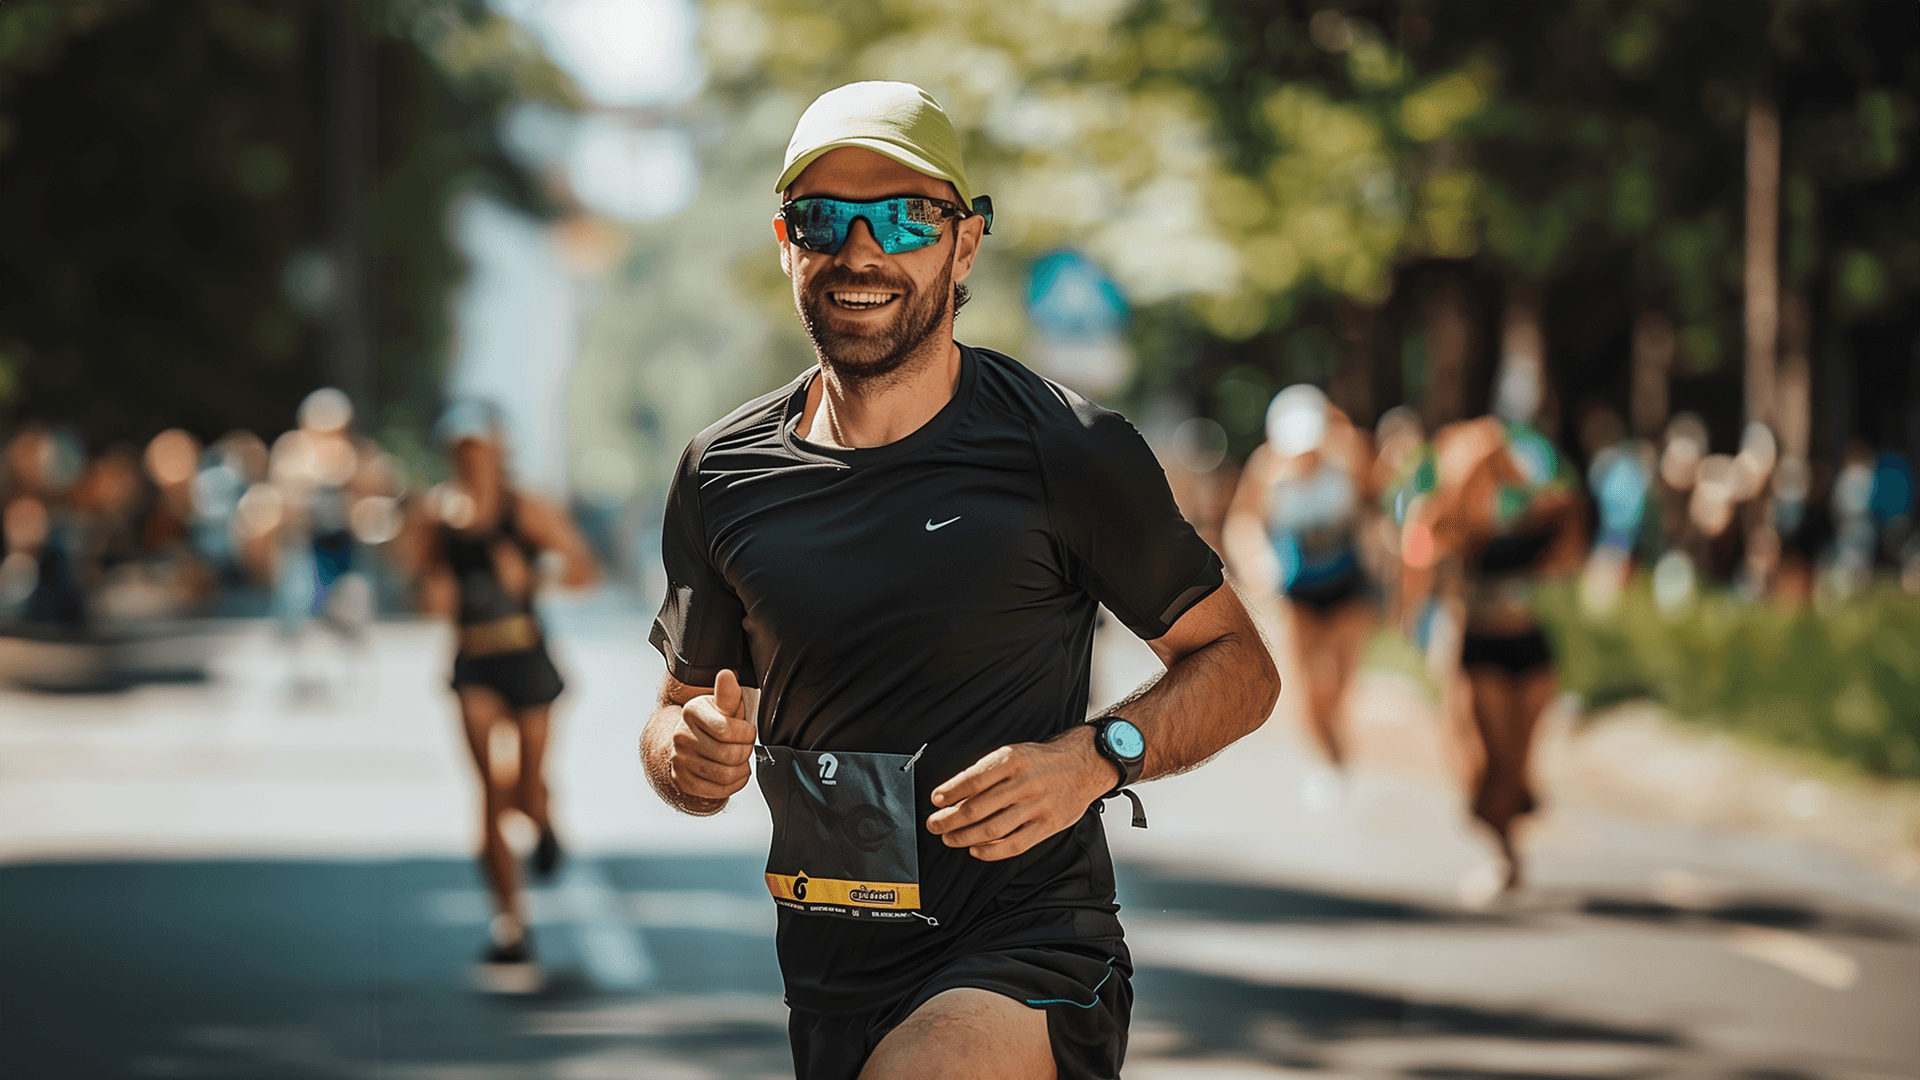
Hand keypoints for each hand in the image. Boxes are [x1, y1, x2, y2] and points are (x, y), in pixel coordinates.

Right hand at [665, 669, 756, 801]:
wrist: (688, 738)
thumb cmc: (711, 720)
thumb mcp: (722, 704)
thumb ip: (728, 694)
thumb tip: (727, 676)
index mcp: (692, 712)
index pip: (727, 730)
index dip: (746, 734)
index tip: (748, 731)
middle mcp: (681, 736)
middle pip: (728, 755)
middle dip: (745, 752)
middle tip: (745, 747)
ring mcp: (680, 760)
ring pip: (723, 775)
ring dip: (741, 770)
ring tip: (742, 761)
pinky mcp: (683, 780)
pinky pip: (714, 791)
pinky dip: (732, 786)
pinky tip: (735, 774)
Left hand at [926, 727, 1119, 860]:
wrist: (1083, 765)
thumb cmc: (1041, 761)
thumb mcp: (1014, 753)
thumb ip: (988, 772)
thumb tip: (954, 793)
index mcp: (1012, 760)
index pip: (973, 780)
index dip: (950, 792)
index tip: (935, 799)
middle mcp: (1024, 783)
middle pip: (977, 808)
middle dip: (948, 819)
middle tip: (934, 824)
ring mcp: (1037, 806)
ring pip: (991, 829)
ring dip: (963, 837)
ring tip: (949, 838)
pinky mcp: (1047, 825)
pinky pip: (1014, 844)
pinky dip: (990, 851)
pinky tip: (975, 849)